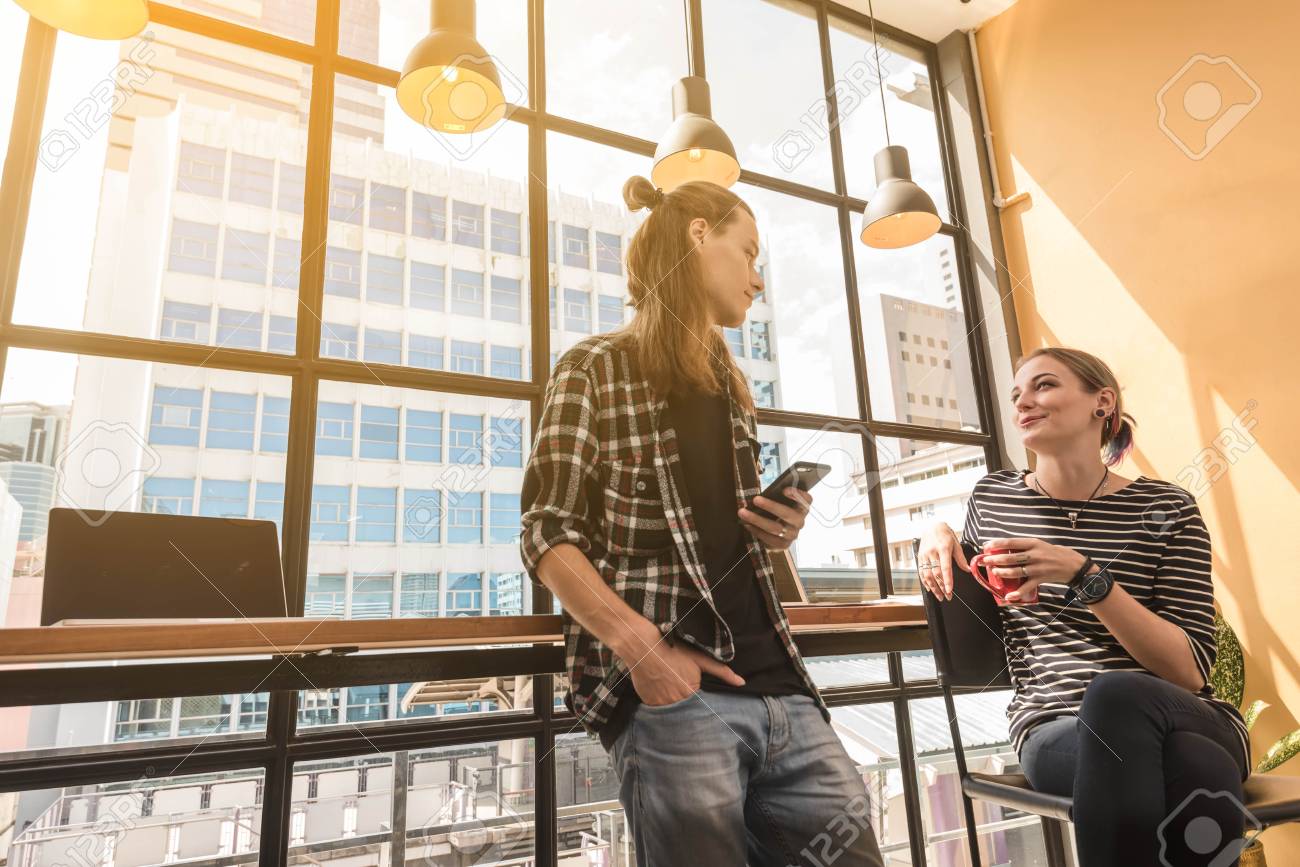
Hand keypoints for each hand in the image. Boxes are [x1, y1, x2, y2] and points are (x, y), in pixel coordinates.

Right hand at [628, 639, 744, 705]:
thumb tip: (741, 682)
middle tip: (685, 694)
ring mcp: (660, 704)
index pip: (701, 707)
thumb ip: (722, 672)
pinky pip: (657, 709)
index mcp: (691, 693)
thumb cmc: (673, 650)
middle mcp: (676, 702)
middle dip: (688, 706)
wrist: (643, 646)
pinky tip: (661, 692)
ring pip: (671, 712)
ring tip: (673, 694)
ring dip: (674, 706)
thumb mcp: (700, 658)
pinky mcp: (647, 702)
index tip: (700, 698)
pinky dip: (661, 704)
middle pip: (686, 711)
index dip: (702, 703)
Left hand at [738, 487, 810, 550]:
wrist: (775, 533)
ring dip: (757, 520)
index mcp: (802, 507)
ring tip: (743, 513)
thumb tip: (762, 493)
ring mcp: (793, 534)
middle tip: (755, 500)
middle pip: (787, 514)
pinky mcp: (784, 545)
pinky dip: (757, 531)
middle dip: (770, 506)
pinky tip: (747, 525)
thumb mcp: (779, 501)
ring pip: (775, 528)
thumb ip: (775, 495)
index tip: (784, 490)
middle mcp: (800, 521)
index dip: (797, 494)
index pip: (806, 499)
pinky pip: (770, 539)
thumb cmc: (776, 511)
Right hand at [917, 522, 970, 600]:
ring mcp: (924, 555)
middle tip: (947, 597)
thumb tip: (967, 570)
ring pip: (927, 574)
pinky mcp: (920, 557)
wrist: (931, 526)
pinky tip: (929, 588)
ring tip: (939, 596)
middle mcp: (932, 552)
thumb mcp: (956, 544)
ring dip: (933, 587)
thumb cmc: (945, 535)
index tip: (949, 590)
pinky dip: (925, 581)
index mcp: (943, 549)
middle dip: (941, 587)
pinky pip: (921, 572)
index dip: (947, 580)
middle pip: (935, 573)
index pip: (945, 567)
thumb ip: (961, 558)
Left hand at [981, 537, 1088, 603]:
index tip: (986, 546)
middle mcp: (1035, 554)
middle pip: (1011, 557)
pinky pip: (1027, 587)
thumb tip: (1004, 548)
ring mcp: (1038, 568)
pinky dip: (1017, 593)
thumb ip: (1024, 547)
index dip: (997, 544)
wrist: (1074, 565)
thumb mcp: (1040, 544)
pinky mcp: (1041, 579)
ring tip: (994, 572)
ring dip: (1002, 572)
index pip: (1012, 542)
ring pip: (1016, 571)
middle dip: (994, 559)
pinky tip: (1008, 596)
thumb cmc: (1054, 553)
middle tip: (983, 561)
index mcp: (1033, 543)